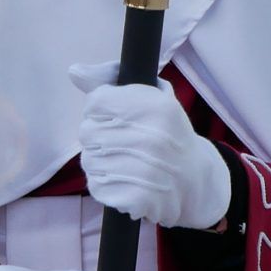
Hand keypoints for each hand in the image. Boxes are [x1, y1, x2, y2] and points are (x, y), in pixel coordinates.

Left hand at [68, 63, 232, 231]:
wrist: (196, 180)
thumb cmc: (167, 133)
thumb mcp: (150, 96)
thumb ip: (109, 80)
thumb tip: (74, 72)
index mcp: (156, 106)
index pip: (96, 102)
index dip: (98, 109)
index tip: (112, 115)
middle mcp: (151, 137)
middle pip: (87, 132)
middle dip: (97, 136)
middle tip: (117, 142)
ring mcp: (144, 170)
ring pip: (88, 160)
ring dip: (99, 162)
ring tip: (120, 162)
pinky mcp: (136, 198)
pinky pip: (96, 186)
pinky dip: (104, 186)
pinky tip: (122, 180)